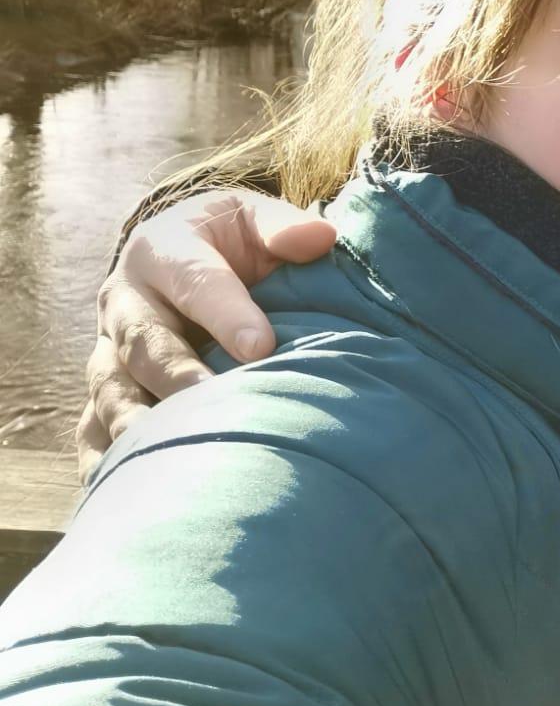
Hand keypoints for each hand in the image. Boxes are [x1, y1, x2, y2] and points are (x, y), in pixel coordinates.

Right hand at [78, 190, 337, 481]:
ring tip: (171, 457)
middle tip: (215, 406)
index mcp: (162, 252)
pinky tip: (126, 488)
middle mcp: (125, 303)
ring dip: (137, 425)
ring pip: (112, 391)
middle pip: (144, 344)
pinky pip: (93, 428)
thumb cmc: (231, 240)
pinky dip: (105, 458)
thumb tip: (320, 236)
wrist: (180, 252)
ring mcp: (108, 351)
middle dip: (178, 377)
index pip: (196, 283)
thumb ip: (283, 228)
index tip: (263, 347)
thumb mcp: (253, 218)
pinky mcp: (106, 391)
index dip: (228, 316)